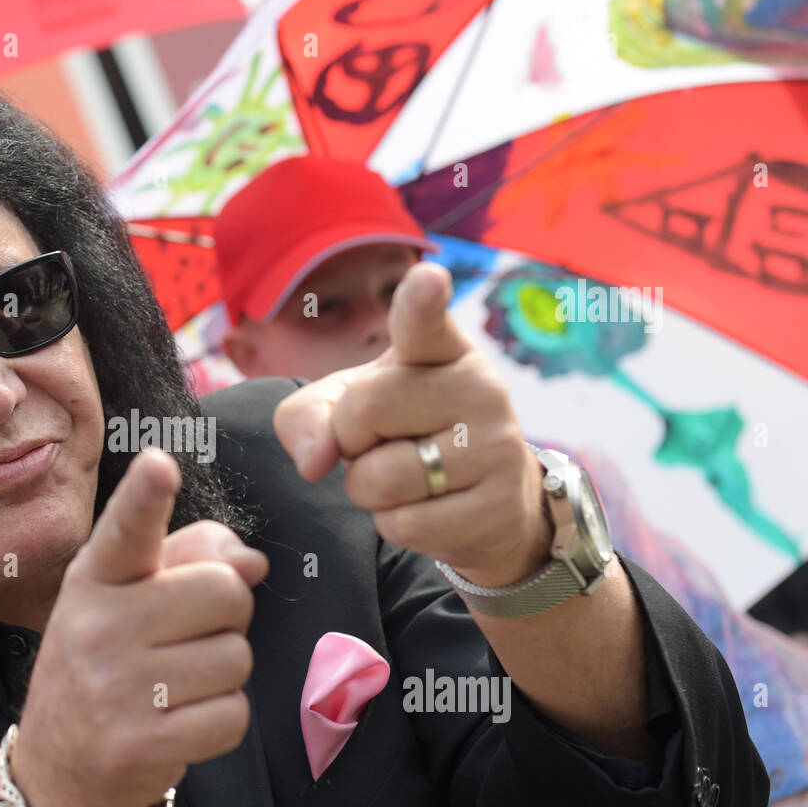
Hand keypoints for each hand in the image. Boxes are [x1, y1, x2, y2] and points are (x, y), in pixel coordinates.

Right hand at [11, 448, 268, 806]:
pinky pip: (232, 715)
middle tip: (186, 639)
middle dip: (226, 616)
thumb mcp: (131, 598)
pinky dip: (220, 720)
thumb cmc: (110, 662)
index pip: (125, 530)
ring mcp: (115, 689)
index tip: (159, 466)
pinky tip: (179, 721)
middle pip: (225, 592)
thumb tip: (252, 562)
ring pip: (236, 657)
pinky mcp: (139, 745)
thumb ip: (192, 560)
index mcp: (95, 578)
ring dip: (223, 674)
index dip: (145, 497)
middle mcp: (97, 627)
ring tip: (175, 685)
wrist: (59, 763)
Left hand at [272, 262, 550, 587]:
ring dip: (370, 492)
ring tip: (408, 477)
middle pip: (363, 413)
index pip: (424, 322)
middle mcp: (478, 387)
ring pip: (380, 479)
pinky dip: (396, 525)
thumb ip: (308, 417)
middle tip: (386, 442)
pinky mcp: (499, 507)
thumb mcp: (344, 411)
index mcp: (438, 348)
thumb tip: (313, 461)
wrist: (484, 499)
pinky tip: (428, 508)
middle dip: (352, 441)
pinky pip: (405, 526)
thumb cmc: (402, 435)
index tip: (427, 280)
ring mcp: (496, 447)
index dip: (421, 302)